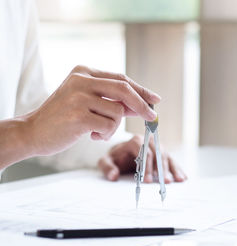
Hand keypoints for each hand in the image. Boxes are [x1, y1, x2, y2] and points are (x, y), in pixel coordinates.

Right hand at [25, 65, 160, 155]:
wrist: (33, 132)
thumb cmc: (64, 118)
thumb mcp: (88, 102)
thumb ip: (113, 100)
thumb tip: (143, 105)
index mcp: (84, 72)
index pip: (121, 79)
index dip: (141, 90)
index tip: (155, 99)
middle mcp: (81, 80)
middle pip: (124, 89)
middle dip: (142, 104)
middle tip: (152, 117)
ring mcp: (79, 97)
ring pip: (118, 112)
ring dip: (113, 127)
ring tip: (96, 130)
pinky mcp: (78, 115)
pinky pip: (108, 125)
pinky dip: (104, 134)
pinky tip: (89, 134)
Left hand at [98, 135, 186, 182]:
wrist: (121, 153)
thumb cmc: (114, 158)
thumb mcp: (105, 161)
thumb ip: (107, 167)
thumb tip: (114, 176)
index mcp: (135, 141)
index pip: (144, 152)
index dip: (147, 166)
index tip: (147, 180)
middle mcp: (148, 141)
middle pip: (158, 153)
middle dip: (161, 169)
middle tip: (164, 182)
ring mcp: (156, 146)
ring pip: (166, 156)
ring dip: (171, 169)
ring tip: (174, 181)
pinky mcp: (162, 152)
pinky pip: (171, 160)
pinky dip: (177, 168)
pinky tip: (182, 177)